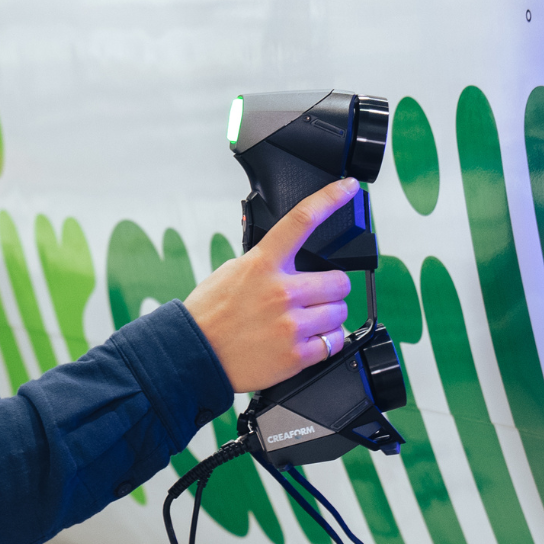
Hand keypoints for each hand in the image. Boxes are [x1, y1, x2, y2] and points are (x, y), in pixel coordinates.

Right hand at [184, 179, 357, 391]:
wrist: (194, 355)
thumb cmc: (209, 314)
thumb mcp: (232, 273)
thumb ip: (265, 263)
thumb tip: (290, 259)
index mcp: (263, 264)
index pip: (302, 220)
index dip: (330, 198)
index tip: (348, 188)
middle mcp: (281, 291)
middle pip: (339, 280)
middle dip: (332, 287)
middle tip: (316, 295)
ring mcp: (290, 324)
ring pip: (339, 312)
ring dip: (329, 316)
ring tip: (306, 321)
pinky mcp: (296, 355)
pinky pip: (334, 342)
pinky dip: (326, 341)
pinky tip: (305, 340)